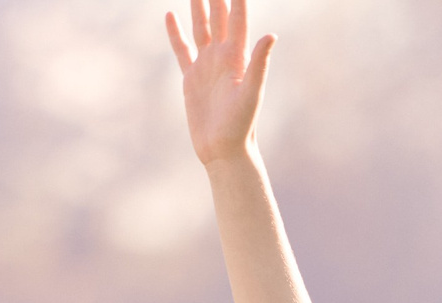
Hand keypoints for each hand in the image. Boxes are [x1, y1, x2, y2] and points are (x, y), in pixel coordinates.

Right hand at [166, 0, 274, 166]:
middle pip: (219, 17)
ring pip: (201, 28)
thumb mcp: (251, 93)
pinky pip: (182, 49)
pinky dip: (176, 33)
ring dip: (199, 7)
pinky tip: (171, 15)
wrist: (224, 150)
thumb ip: (259, 63)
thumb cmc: (241, 125)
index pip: (238, 18)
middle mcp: (223, 57)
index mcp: (238, 57)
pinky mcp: (192, 78)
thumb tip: (271, 35)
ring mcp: (207, 66)